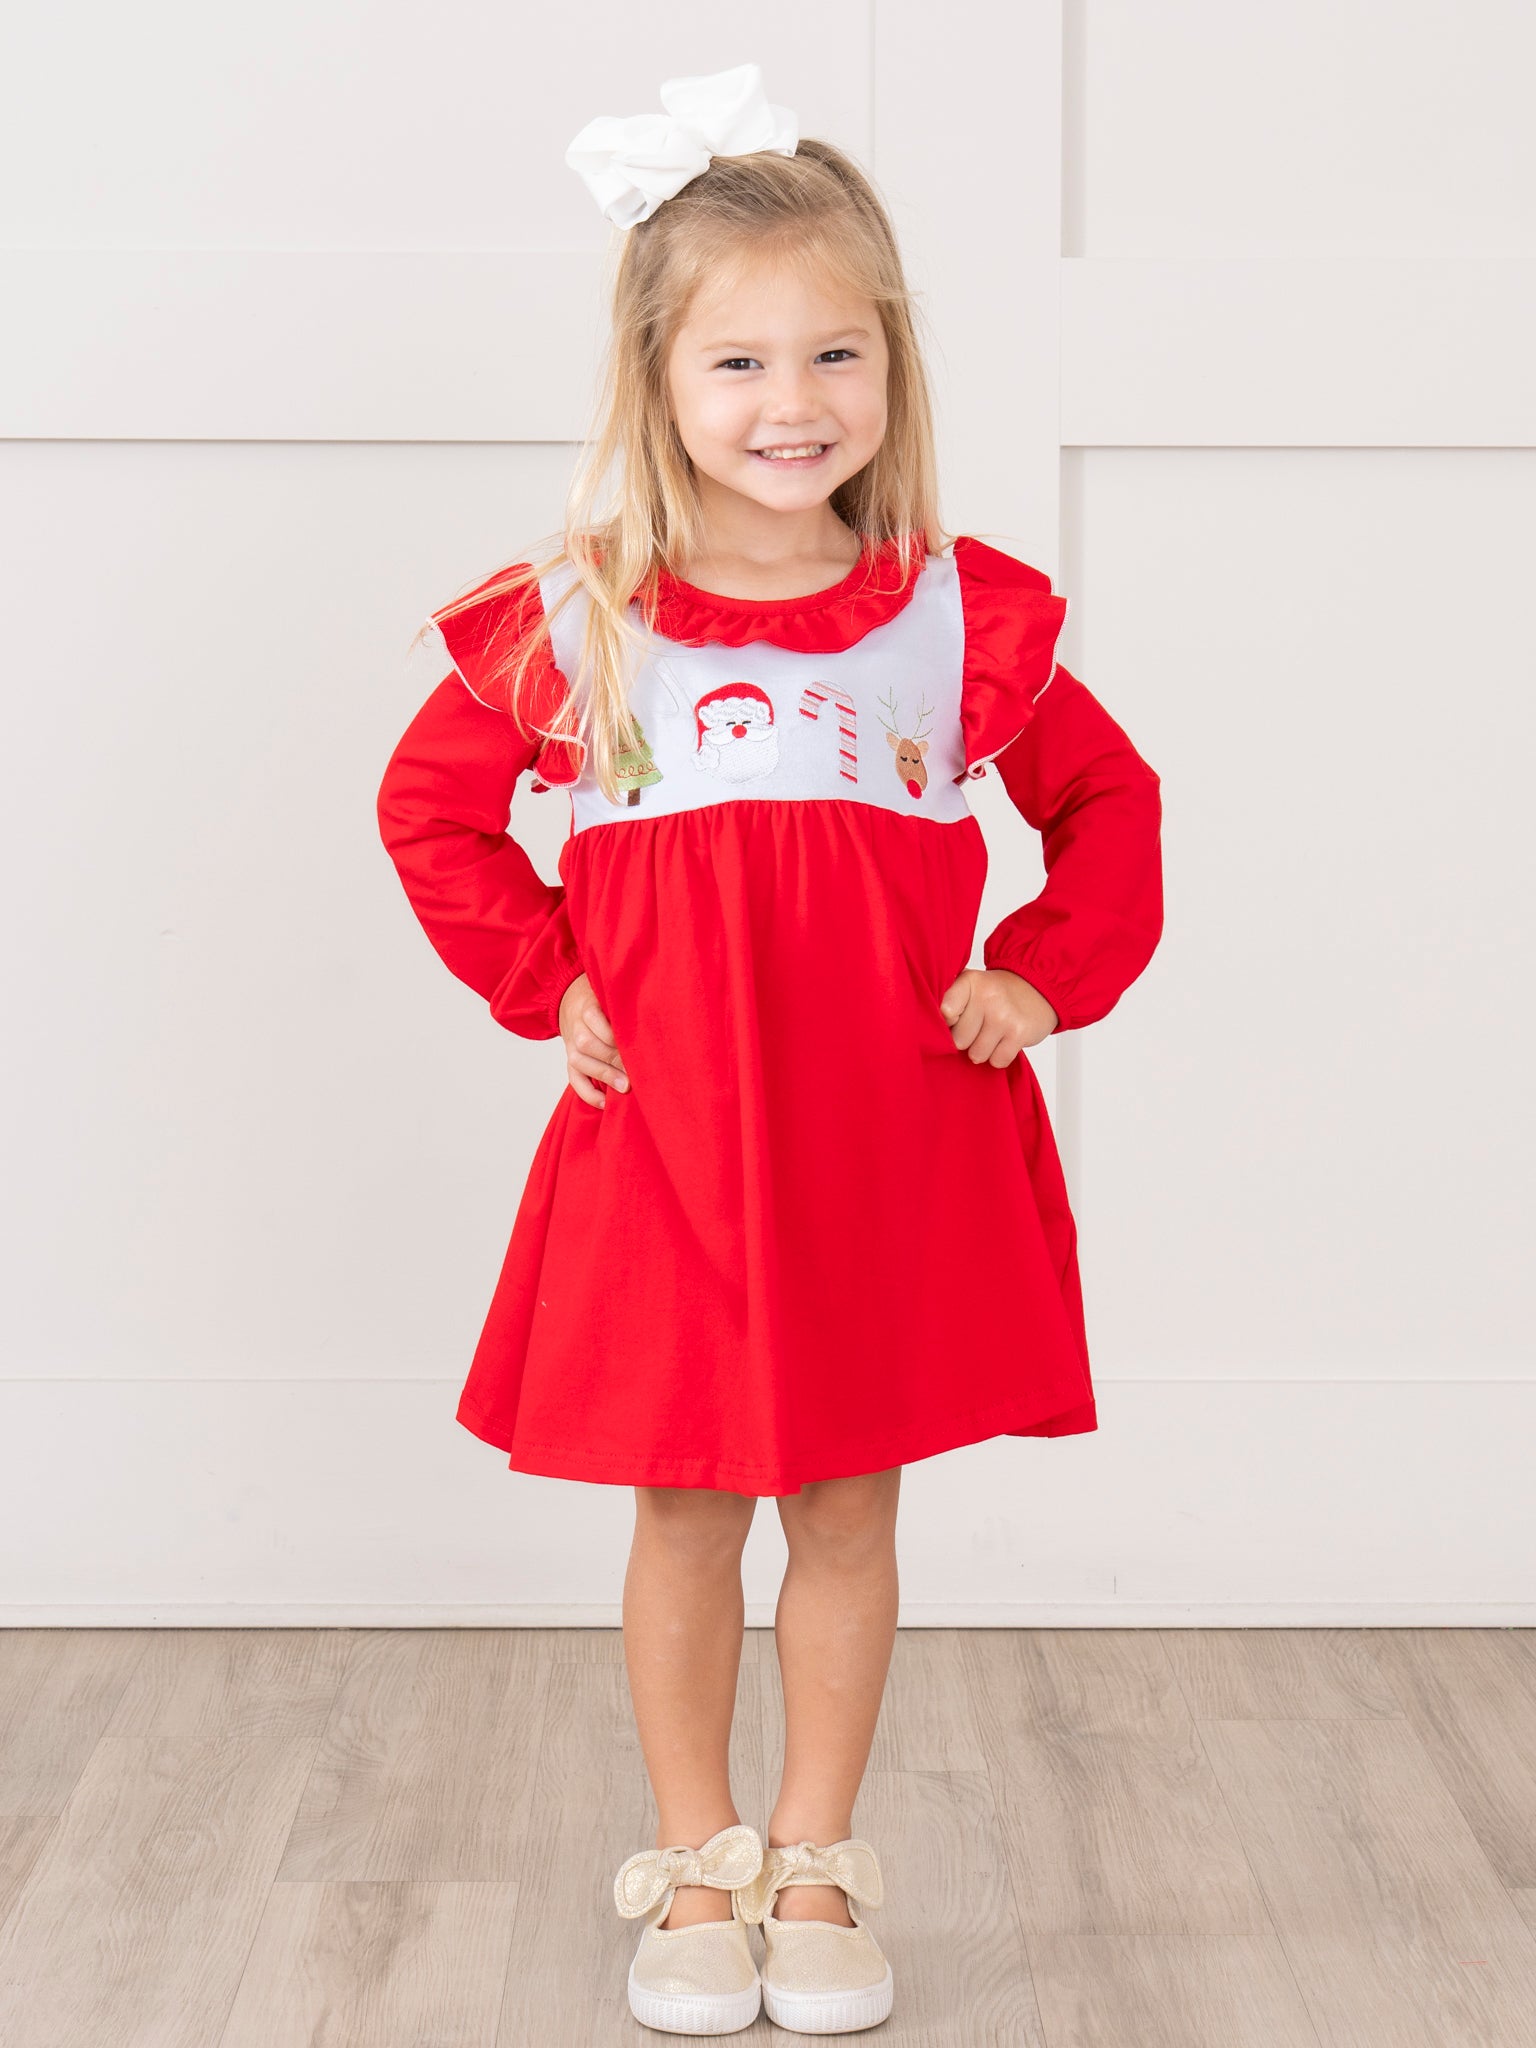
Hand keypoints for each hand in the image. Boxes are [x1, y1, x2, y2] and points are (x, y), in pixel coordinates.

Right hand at [558, 973, 629, 1106]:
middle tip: (635, 1072)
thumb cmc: (601, 1002)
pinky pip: (574, 1080)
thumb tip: (655, 1023)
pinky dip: (588, 1094)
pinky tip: (605, 1103)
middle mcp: (576, 1027)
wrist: (570, 1001)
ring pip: (579, 1062)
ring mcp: (570, 1046)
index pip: (598, 1021)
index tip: (638, 1049)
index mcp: (587, 1007)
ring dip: (603, 1075)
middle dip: (612, 1059)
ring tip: (624, 1087)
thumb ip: (626, 1008)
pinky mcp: (569, 1062)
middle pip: (588, 1044)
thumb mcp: (610, 996)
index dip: (617, 1038)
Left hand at [938, 967, 1057, 1065]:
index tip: (955, 1020)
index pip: (944, 1013)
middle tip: (978, 1028)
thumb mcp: (970, 984)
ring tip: (991, 1035)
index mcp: (969, 981)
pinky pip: (997, 1061)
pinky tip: (1004, 1041)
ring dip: (983, 1051)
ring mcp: (1004, 1015)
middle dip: (966, 1040)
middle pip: (958, 1040)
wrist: (1037, 988)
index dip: (947, 1024)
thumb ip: (948, 1000)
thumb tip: (927, 1031)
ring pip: (977, 1054)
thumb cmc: (996, 993)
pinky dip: (999, 1057)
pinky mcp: (1019, 1033)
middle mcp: (987, 996)